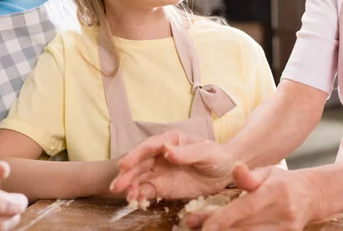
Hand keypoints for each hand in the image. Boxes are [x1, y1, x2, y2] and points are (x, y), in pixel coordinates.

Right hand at [110, 130, 234, 202]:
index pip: (149, 146)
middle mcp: (161, 155)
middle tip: (117, 186)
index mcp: (171, 140)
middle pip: (139, 163)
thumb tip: (166, 150)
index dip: (135, 155)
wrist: (226, 172)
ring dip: (131, 187)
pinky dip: (140, 196)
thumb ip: (186, 152)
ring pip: (140, 178)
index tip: (124, 164)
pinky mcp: (162, 187)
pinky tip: (137, 202)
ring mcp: (160, 171)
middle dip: (127, 174)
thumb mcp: (206, 152)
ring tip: (127, 198)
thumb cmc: (217, 156)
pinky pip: (147, 191)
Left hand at [187, 163, 322, 230]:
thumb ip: (249, 176)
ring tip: (203, 230)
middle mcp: (282, 213)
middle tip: (191, 226)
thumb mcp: (268, 171)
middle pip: (242, 228)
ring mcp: (286, 230)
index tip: (198, 223)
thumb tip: (236, 169)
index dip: (219, 218)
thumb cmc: (283, 182)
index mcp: (275, 191)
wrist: (312, 197)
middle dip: (215, 229)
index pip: (244, 208)